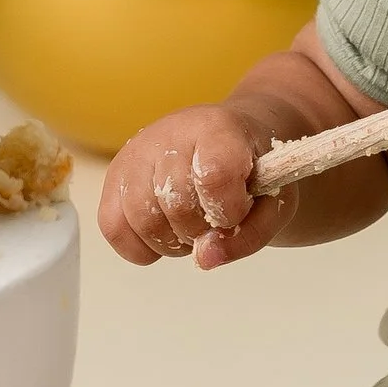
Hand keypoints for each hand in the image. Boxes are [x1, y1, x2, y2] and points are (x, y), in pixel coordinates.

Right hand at [99, 101, 292, 270]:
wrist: (228, 143)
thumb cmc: (253, 173)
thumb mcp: (274, 203)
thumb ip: (248, 235)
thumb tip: (203, 258)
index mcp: (218, 128)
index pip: (214, 175)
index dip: (228, 210)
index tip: (238, 212)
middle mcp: (169, 132)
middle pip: (176, 204)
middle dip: (201, 230)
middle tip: (215, 221)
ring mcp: (136, 152)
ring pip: (143, 219)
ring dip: (172, 241)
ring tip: (190, 226)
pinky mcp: (114, 175)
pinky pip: (113, 227)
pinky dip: (140, 246)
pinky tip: (165, 234)